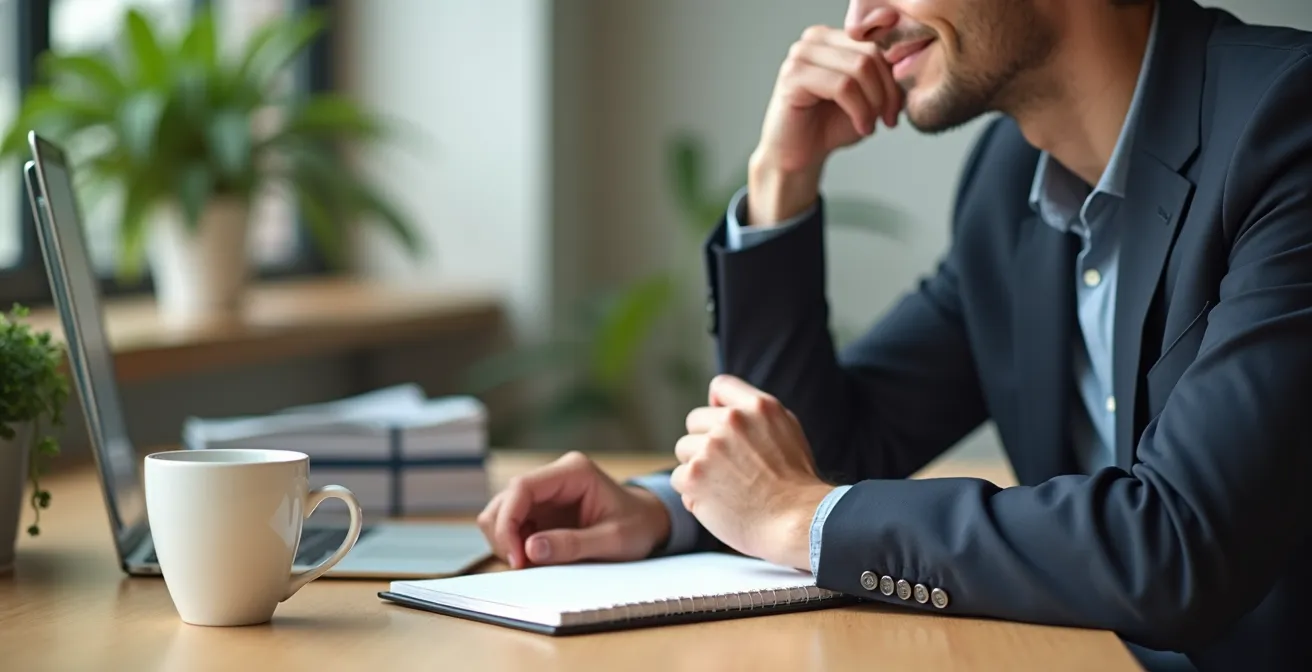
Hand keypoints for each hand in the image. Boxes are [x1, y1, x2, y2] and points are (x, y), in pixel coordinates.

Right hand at [476, 451, 671, 568]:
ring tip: (530, 563)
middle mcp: (554, 476)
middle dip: (504, 534)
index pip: (522, 487)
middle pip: (505, 500)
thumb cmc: (637, 527)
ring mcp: (545, 492)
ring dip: (507, 540)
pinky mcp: (541, 509)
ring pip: (501, 511)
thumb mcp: (613, 540)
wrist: (649, 523)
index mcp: (574, 471)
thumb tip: (530, 549)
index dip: (509, 521)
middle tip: (523, 566)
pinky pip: (512, 524)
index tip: (517, 557)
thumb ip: (573, 544)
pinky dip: (514, 544)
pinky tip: (535, 558)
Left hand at [670, 375, 834, 570]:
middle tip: (728, 468)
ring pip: (684, 449)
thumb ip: (756, 415)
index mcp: (759, 406)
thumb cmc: (795, 484)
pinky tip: (718, 503)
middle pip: (695, 421)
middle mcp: (732, 421)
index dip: (716, 405)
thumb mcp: (788, 431)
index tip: (721, 426)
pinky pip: (679, 478)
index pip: (721, 386)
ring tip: (726, 487)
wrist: (798, 522)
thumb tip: (719, 405)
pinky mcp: (694, 476)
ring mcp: (710, 447)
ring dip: (697, 468)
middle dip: (705, 442)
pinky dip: (693, 493)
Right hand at [750, 25, 903, 223]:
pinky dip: (859, 111)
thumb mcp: (868, 98)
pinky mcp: (793, 76)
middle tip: (887, 119)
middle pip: (870, 54)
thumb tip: (909, 69)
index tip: (895, 110)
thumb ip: (885, 78)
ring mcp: (801, 55)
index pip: (877, 45)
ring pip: (859, 68)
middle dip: (886, 92)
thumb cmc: (829, 126)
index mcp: (832, 38)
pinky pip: (842, 86)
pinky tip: (860, 128)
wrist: (799, 155)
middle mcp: (814, 39)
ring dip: (873, 103)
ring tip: (870, 125)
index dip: (893, 79)